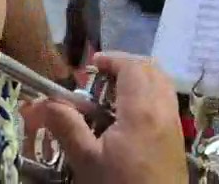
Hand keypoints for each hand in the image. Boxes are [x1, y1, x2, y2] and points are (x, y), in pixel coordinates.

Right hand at [30, 53, 186, 183]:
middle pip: (151, 69)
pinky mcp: (177, 136)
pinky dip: (150, 94)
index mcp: (142, 108)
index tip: (90, 65)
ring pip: (162, 83)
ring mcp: (174, 121)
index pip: (132, 66)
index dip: (112, 59)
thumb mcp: (86, 159)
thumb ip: (66, 125)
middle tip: (100, 77)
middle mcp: (164, 108)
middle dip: (126, 66)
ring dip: (140, 78)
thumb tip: (41, 101)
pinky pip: (167, 100)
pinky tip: (130, 115)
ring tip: (113, 94)